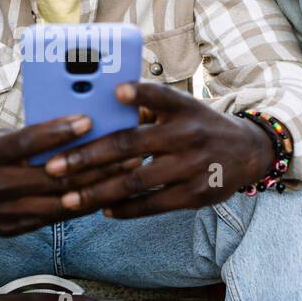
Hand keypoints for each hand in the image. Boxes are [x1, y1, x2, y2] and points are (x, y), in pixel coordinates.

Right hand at [0, 115, 143, 236]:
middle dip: (96, 164)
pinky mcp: (9, 229)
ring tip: (124, 174)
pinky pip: (51, 218)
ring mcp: (2, 212)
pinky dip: (77, 206)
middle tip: (128, 150)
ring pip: (59, 203)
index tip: (90, 121)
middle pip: (54, 177)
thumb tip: (73, 128)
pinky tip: (101, 195)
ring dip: (97, 189)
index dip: (60, 132)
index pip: (29, 143)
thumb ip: (27, 138)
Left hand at [43, 82, 276, 218]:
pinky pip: (153, 204)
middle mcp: (187, 134)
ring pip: (136, 181)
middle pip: (130, 144)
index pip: (160, 95)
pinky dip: (126, 209)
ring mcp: (192, 166)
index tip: (115, 90)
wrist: (248, 152)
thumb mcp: (182, 108)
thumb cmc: (199, 126)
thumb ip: (148, 107)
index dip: (139, 92)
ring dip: (98, 192)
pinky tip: (103, 210)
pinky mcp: (196, 194)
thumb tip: (101, 104)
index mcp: (182, 108)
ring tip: (68, 199)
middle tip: (53, 167)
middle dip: (87, 157)